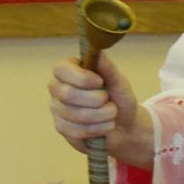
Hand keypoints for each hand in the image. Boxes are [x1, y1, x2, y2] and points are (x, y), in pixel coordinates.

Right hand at [48, 52, 153, 167]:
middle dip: (95, 100)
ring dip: (101, 116)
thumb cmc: (119, 99)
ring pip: (74, 115)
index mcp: (69, 71)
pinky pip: (76, 131)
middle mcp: (58, 88)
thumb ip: (108, 68)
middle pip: (67, 94)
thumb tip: (98, 52)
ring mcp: (57, 109)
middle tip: (109, 101)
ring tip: (112, 113)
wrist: (125, 126)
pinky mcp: (62, 128)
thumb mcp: (119, 82)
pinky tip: (105, 126)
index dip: (80, 77)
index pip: (61, 69)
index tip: (99, 82)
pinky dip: (97, 129)